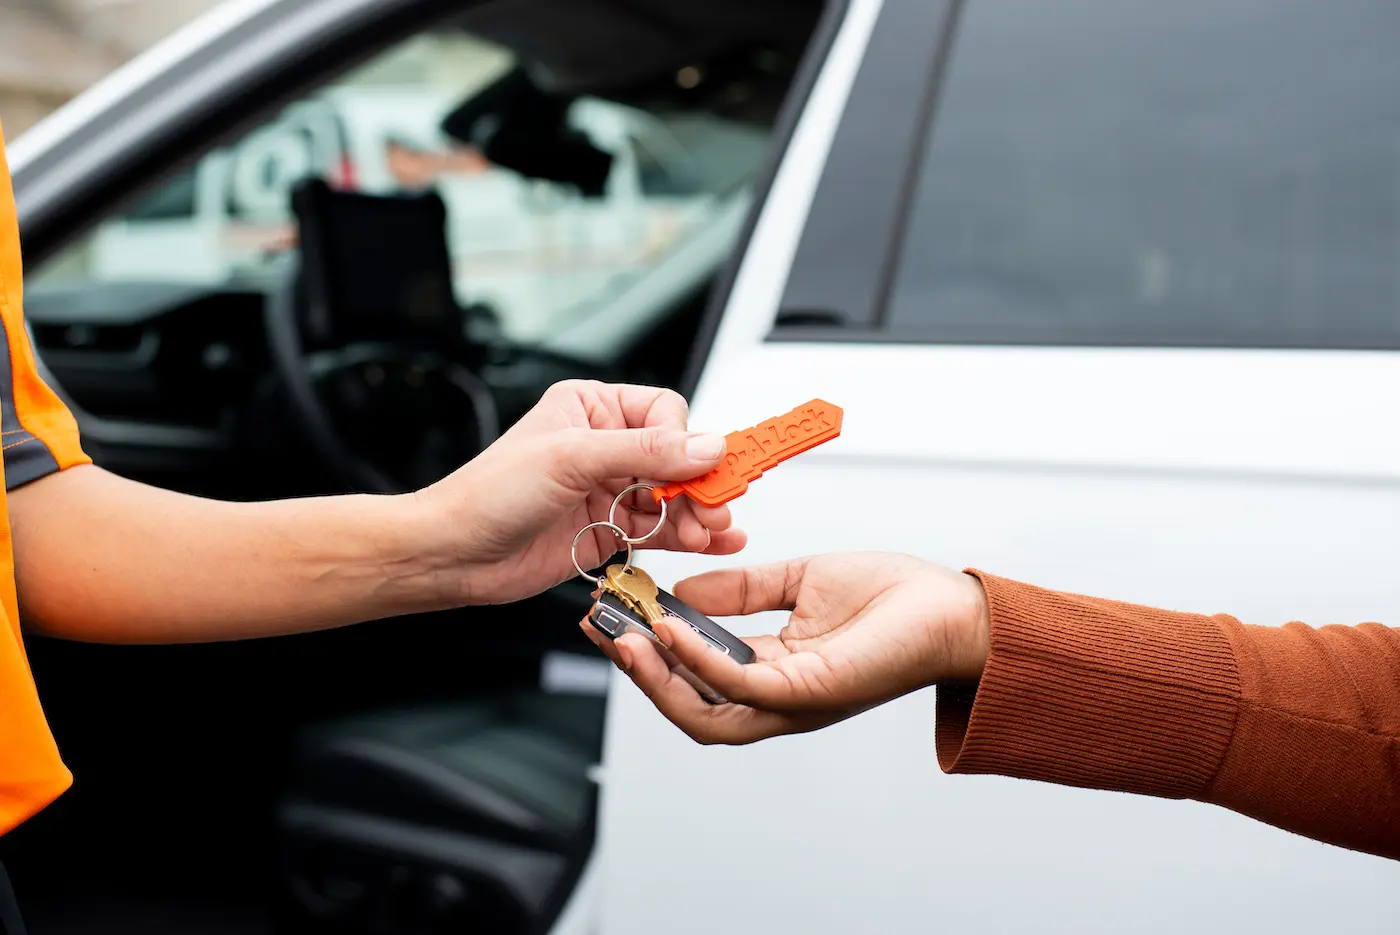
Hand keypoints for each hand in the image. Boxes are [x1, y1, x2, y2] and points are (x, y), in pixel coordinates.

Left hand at [414, 381, 745, 604]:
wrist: (454, 554)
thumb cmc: (489, 493)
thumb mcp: (571, 457)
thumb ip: (644, 451)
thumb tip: (704, 445)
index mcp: (591, 408)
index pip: (665, 412)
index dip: (686, 440)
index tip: (702, 468)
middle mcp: (604, 446)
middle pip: (676, 457)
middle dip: (698, 483)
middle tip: (716, 506)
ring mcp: (608, 490)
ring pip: (673, 497)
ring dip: (697, 513)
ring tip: (714, 529)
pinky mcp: (609, 531)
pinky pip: (660, 530)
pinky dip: (688, 536)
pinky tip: (712, 541)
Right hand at [580, 552, 989, 743]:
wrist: (952, 606)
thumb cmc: (892, 598)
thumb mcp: (799, 580)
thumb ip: (742, 591)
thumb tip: (684, 591)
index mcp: (773, 672)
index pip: (695, 675)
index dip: (649, 651)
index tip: (614, 615)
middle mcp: (777, 698)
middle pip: (688, 706)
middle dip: (638, 674)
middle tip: (602, 631)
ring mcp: (793, 701)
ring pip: (705, 711)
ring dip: (656, 678)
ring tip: (623, 636)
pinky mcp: (810, 691)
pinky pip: (740, 685)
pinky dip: (699, 661)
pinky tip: (671, 628)